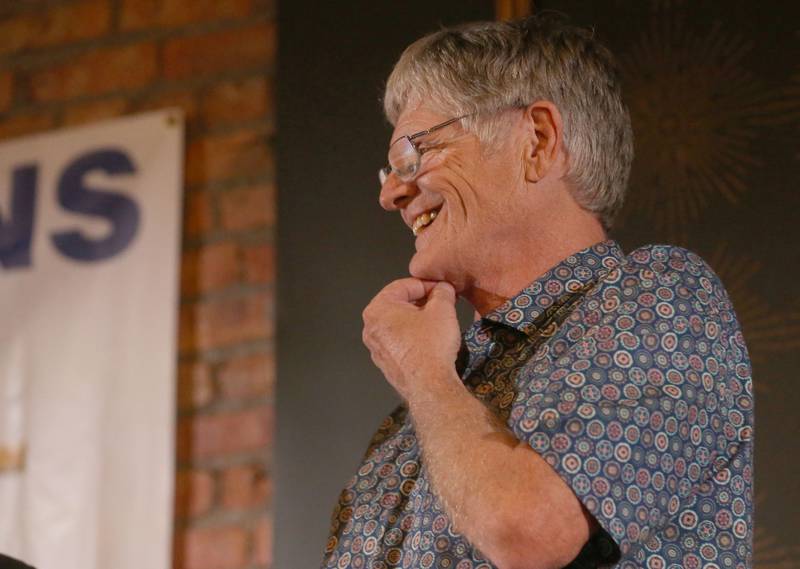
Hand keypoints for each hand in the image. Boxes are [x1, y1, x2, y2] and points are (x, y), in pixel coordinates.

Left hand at [362, 278, 461, 400]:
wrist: (430, 386)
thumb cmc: (430, 348)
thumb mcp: (442, 310)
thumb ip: (442, 292)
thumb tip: (443, 288)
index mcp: (378, 310)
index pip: (403, 286)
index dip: (426, 284)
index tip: (441, 287)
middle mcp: (371, 328)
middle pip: (399, 304)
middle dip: (422, 301)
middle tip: (442, 303)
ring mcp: (377, 348)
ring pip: (399, 324)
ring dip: (418, 319)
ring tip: (439, 322)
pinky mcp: (386, 363)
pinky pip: (400, 342)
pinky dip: (414, 337)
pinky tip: (431, 341)